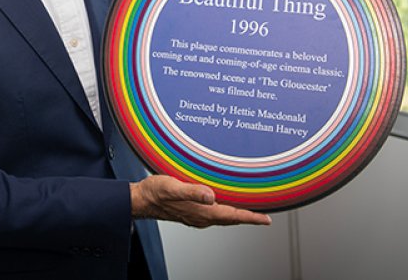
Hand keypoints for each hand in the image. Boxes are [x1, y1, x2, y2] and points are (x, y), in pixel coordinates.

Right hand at [130, 175, 271, 227]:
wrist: (140, 199)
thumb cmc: (154, 192)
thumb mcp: (172, 187)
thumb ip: (192, 191)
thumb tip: (211, 196)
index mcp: (201, 212)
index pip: (232, 216)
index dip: (251, 217)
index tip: (266, 219)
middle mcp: (201, 216)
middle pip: (231, 219)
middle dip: (248, 218)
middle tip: (263, 217)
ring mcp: (196, 216)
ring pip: (223, 218)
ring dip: (237, 215)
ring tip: (249, 211)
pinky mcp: (191, 212)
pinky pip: (214, 214)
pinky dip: (225, 211)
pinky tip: (224, 204)